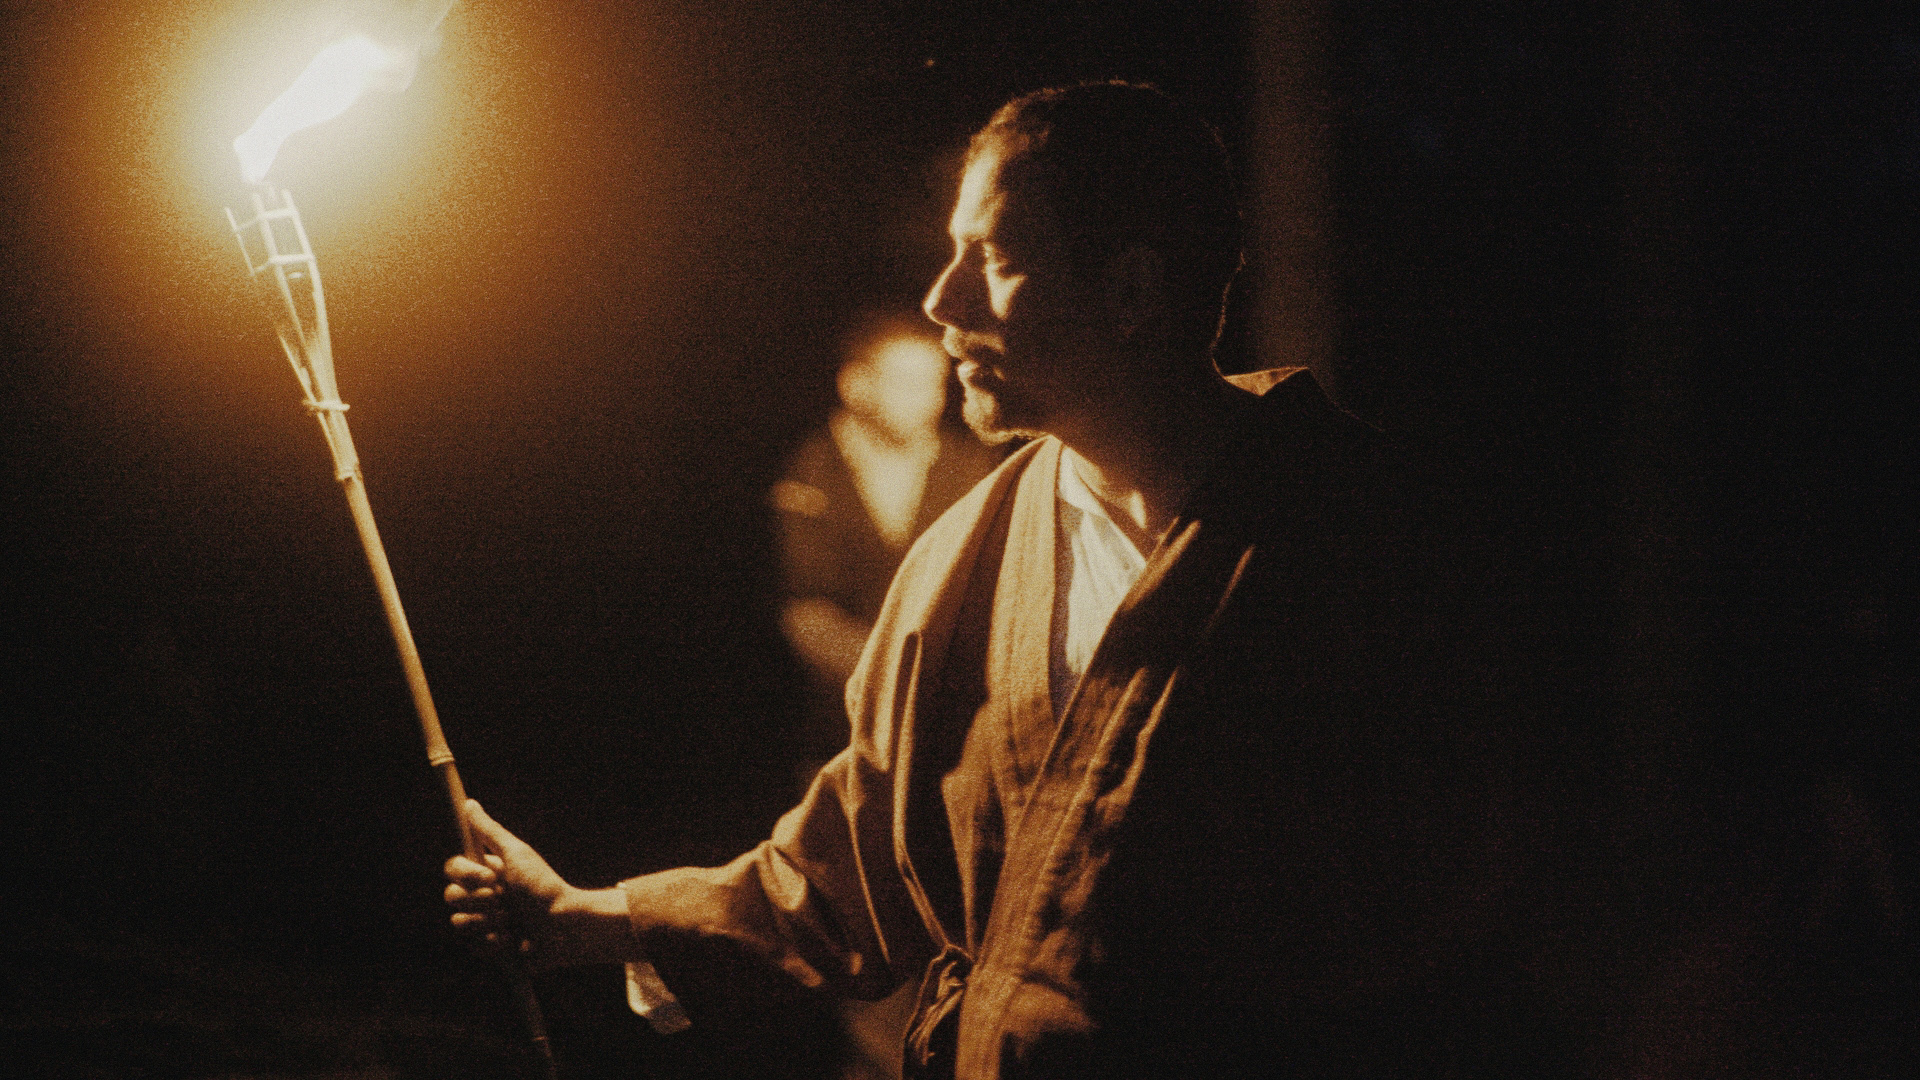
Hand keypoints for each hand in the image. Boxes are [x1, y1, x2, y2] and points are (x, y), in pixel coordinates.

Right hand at [444, 799, 635, 970]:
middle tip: (505, 901)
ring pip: (459, 921)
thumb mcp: (517, 854)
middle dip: (480, 900)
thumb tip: (469, 804)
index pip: (452, 869)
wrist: (563, 926)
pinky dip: (495, 941)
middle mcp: (481, 897)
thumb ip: (489, 831)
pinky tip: (515, 939)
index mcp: (485, 873)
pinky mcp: (489, 948)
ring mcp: (483, 924)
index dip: (465, 874)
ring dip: (489, 921)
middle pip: (451, 896)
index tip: (489, 877)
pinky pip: (473, 945)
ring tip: (514, 921)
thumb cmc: (544, 886)